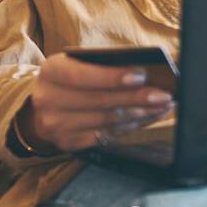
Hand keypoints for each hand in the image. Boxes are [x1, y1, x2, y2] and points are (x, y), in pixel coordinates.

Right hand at [14, 53, 174, 153]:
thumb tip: (143, 72)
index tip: (141, 77)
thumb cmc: (70, 78)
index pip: (81, 76)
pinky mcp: (69, 142)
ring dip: (140, 114)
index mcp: (51, 71)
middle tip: (163, 95)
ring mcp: (57, 125)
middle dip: (136, 98)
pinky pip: (107, 135)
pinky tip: (149, 117)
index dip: (112, 77)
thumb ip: (103, 65)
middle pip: (99, 101)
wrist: (43, 106)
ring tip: (162, 106)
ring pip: (107, 120)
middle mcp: (49, 99)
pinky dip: (132, 126)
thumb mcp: (76, 63)